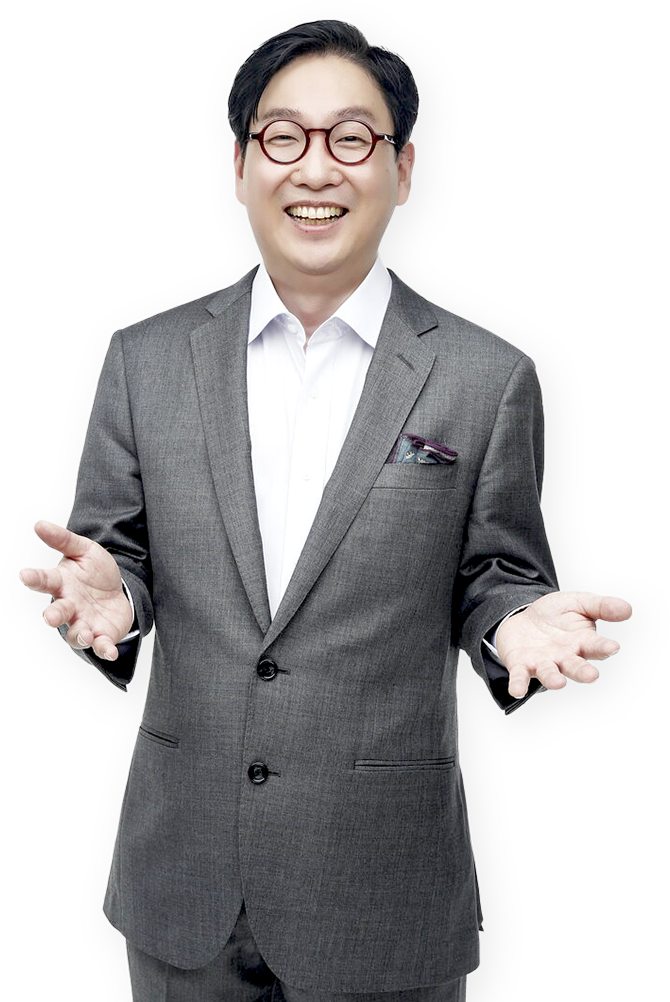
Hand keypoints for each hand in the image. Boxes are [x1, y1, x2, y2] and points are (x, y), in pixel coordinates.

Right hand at [18, 518, 133, 660]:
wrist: (118, 590)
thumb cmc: (94, 571)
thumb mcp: (83, 550)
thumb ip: (62, 539)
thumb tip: (38, 523)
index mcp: (61, 583)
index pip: (44, 579)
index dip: (33, 578)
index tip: (23, 574)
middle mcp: (69, 606)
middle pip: (57, 612)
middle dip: (52, 616)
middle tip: (49, 618)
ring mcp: (83, 623)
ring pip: (75, 634)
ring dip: (79, 635)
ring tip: (85, 634)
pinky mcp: (101, 636)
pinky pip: (101, 646)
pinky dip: (104, 650)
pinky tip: (110, 652)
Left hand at [495, 589, 632, 698]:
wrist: (525, 617)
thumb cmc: (558, 614)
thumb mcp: (580, 602)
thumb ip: (602, 606)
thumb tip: (628, 609)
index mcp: (583, 642)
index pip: (596, 646)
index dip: (605, 647)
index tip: (613, 647)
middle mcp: (565, 657)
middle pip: (575, 666)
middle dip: (583, 672)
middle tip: (591, 676)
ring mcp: (544, 662)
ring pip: (550, 673)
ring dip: (553, 679)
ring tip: (558, 683)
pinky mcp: (521, 665)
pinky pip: (520, 676)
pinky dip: (519, 683)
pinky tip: (516, 690)